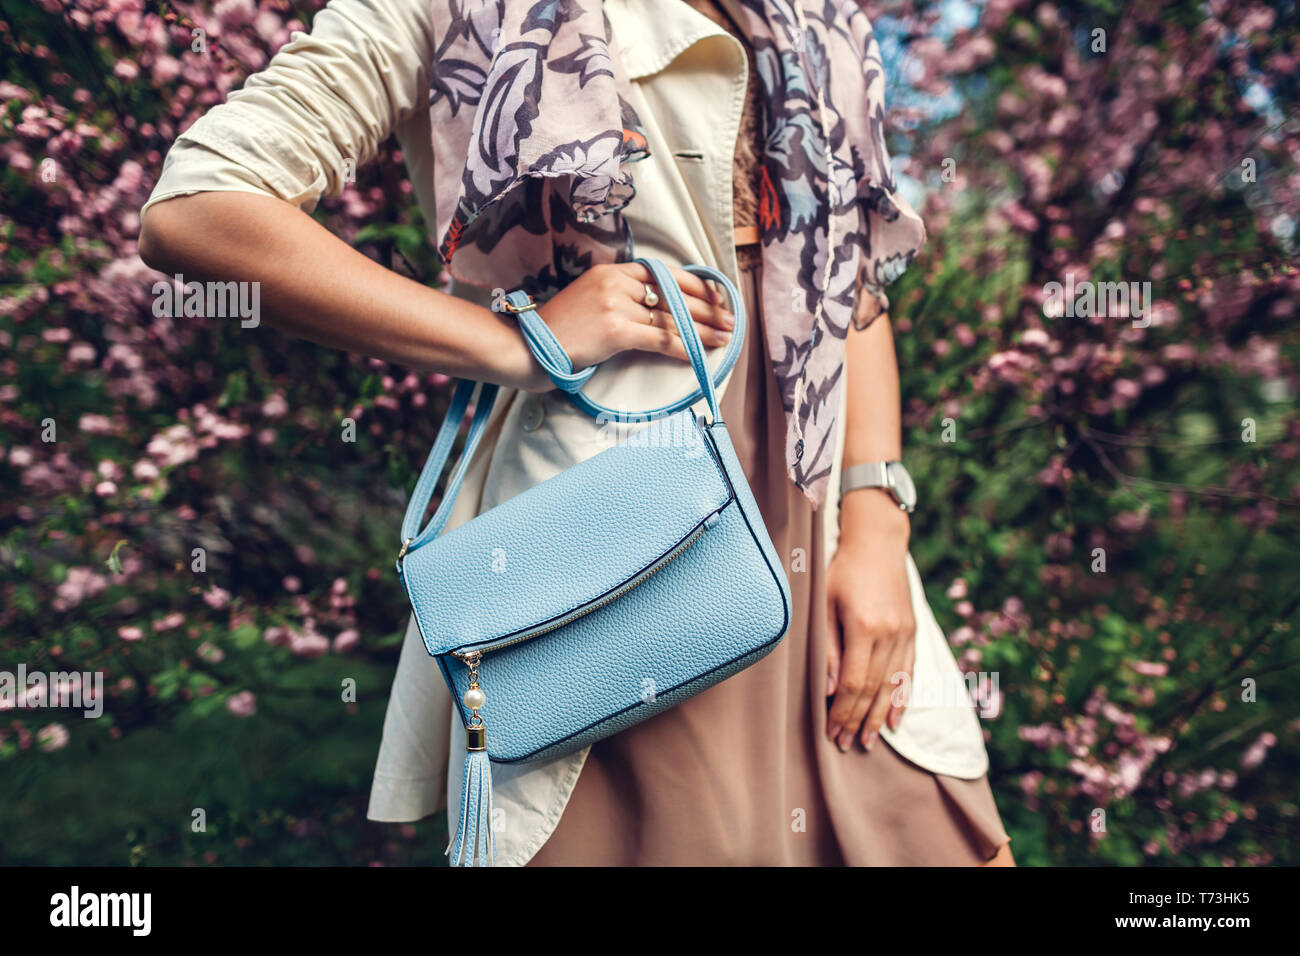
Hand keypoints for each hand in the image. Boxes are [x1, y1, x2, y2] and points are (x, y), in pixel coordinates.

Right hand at [521, 262, 734, 390]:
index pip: (663, 274)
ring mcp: (616, 305)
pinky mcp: (616, 330)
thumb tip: (656, 309)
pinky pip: (660, 339)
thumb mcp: (591, 300)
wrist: (531, 347)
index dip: (695, 285)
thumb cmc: (561, 330)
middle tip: (730, 319)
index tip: (717, 296)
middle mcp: (616, 283)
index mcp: (611, 271)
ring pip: (671, 318)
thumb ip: (621, 297)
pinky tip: (700, 354)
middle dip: (707, 308)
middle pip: (673, 295)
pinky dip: (684, 347)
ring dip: (703, 330)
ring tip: (724, 337)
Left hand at [825, 489, 915, 752]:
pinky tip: (895, 718)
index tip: (832, 732)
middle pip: (875, 690)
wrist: (878, 543)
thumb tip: (830, 690)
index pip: (855, 683)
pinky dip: (902, 697)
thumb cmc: (842, 571)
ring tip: (869, 741)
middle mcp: (890, 634)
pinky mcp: (913, 631)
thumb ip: (828, 649)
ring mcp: (905, 633)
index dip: (843, 712)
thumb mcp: (825, 605)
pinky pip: (909, 671)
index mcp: (865, 627)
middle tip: (847, 744)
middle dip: (859, 720)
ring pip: (893, 685)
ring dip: (880, 716)